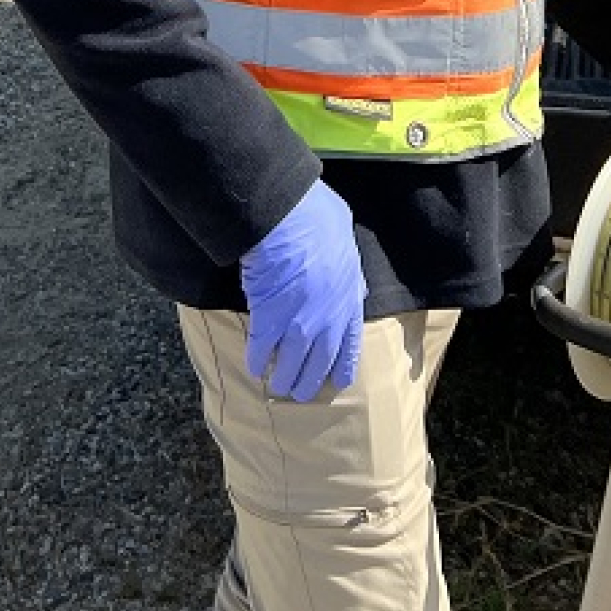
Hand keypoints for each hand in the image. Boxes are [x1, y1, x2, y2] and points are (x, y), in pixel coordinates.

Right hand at [239, 181, 365, 402]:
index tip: (337, 382)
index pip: (351, 346)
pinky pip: (261, 350)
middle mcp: (327, 319)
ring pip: (291, 364)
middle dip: (309, 382)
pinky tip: (253, 366)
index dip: (343, 367)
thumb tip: (356, 286)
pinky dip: (256, 361)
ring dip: (282, 379)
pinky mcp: (269, 320)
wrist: (288, 217)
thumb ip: (351, 272)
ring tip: (276, 386)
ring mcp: (298, 323)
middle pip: (319, 363)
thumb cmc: (318, 219)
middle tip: (300, 392)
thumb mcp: (347, 243)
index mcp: (348, 301)